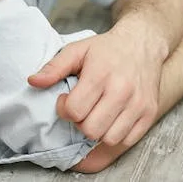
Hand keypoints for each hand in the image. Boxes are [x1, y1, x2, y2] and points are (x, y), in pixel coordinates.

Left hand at [27, 29, 162, 146]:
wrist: (142, 42)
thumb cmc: (106, 48)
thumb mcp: (77, 50)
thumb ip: (54, 67)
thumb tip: (33, 82)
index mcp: (100, 74)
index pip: (75, 111)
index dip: (64, 109)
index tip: (67, 100)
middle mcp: (122, 91)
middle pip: (91, 129)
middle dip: (80, 122)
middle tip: (82, 108)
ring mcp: (138, 103)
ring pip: (109, 139)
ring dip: (98, 131)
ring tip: (96, 114)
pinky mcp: (149, 112)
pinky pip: (128, 140)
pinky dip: (115, 135)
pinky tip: (110, 119)